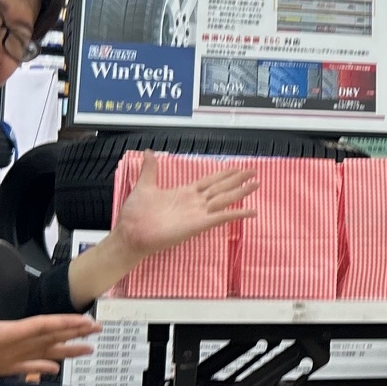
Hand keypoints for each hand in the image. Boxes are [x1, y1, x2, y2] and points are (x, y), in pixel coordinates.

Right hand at [0, 265, 97, 385]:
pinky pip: (25, 368)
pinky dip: (41, 367)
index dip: (66, 324)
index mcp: (3, 336)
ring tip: (87, 351)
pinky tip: (52, 369)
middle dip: (75, 336)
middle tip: (97, 332)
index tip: (86, 322)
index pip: (42, 327)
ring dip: (66, 352)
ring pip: (42, 356)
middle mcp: (8, 351)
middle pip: (49, 341)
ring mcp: (3, 362)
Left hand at [111, 153, 259, 262]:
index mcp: (184, 193)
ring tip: (256, 185)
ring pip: (225, 199)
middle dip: (238, 180)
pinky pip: (221, 217)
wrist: (131, 233)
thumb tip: (148, 152)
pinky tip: (250, 211)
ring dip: (241, 192)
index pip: (209, 181)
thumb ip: (150, 169)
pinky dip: (237, 214)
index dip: (224, 174)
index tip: (236, 168)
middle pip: (222, 188)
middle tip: (253, 172)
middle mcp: (194, 202)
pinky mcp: (199, 225)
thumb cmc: (136, 214)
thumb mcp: (144, 186)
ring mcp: (198, 213)